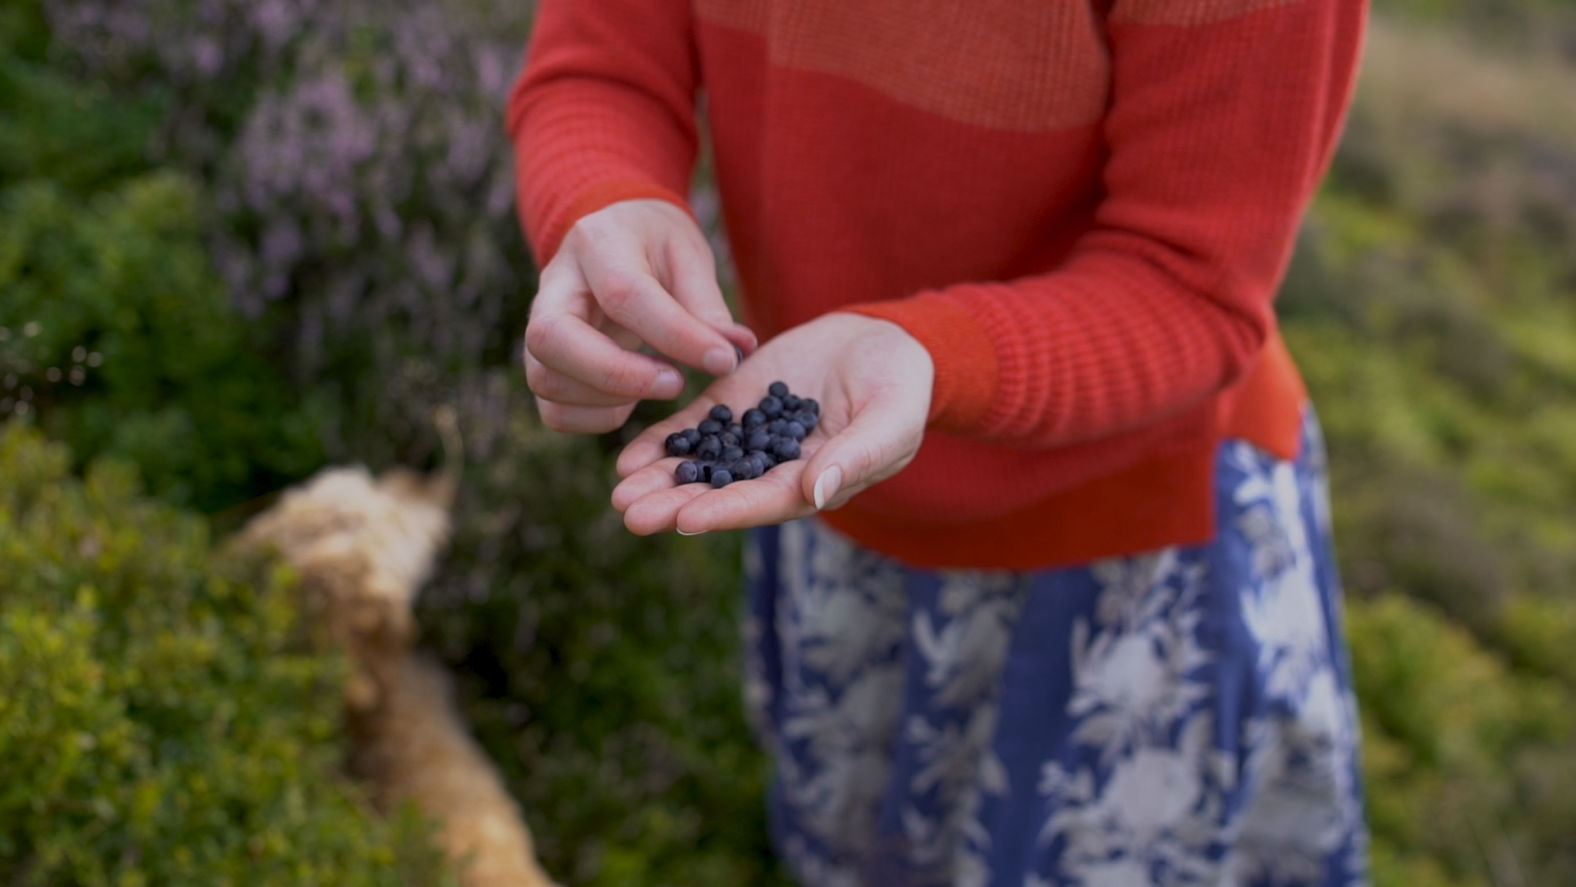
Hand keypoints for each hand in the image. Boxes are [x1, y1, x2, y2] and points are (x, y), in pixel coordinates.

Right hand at [523, 199, 755, 432]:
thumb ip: (707, 306)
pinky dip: (594, 420)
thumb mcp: (689, 257)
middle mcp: (554, 284)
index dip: (675, 335)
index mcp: (597, 244)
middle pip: (551, 338)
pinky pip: (552, 410)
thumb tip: (736, 352)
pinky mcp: (541, 362)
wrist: (616, 237)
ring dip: (608, 400)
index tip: (723, 361)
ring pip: (545, 380)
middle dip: (617, 375)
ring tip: (660, 385)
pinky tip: (631, 402)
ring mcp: (537, 325)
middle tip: (677, 383)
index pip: (622, 295)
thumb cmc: (656, 246)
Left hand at [611, 313, 933, 534]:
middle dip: (675, 504)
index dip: (725, 510)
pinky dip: (663, 443)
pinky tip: (627, 456)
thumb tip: (815, 492)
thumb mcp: (891, 419)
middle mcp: (774, 470)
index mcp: (813, 482)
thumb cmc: (900, 386)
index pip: (764, 501)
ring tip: (619, 491)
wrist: (884, 341)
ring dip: (659, 480)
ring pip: (699, 465)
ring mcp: (750, 438)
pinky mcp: (735, 405)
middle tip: (631, 515)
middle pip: (720, 493)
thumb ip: (856, 456)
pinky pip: (694, 428)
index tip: (686, 518)